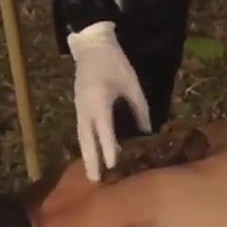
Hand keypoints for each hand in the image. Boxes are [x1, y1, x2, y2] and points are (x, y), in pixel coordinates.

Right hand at [67, 21, 151, 181]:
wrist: (92, 47)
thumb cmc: (115, 63)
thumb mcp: (132, 84)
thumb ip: (140, 109)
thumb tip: (148, 132)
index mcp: (99, 99)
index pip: (105, 128)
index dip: (109, 146)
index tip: (113, 163)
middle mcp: (86, 107)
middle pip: (87, 138)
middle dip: (91, 159)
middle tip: (95, 179)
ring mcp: (79, 108)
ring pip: (82, 136)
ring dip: (87, 155)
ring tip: (92, 173)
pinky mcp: (79, 107)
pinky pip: (81, 130)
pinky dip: (86, 144)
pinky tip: (91, 155)